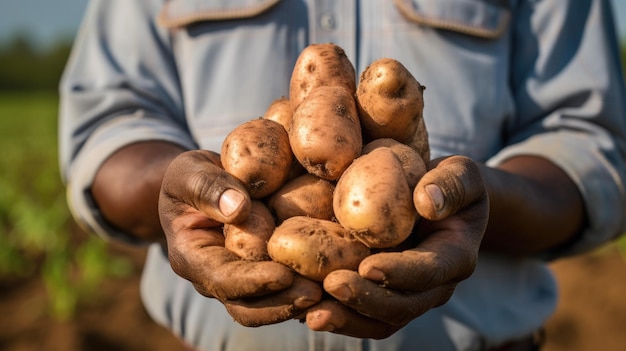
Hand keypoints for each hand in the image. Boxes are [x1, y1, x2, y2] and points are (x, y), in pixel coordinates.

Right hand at [159, 150, 321, 326]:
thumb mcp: (190, 171)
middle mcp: (216, 279)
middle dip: (282, 303)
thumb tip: (239, 209)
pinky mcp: (263, 274)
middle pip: (248, 306)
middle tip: (317, 293)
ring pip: (269, 305)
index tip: (284, 275)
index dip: (253, 282)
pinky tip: (336, 279)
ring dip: (300, 302)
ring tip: (331, 292)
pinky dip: (309, 287)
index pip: (222, 280)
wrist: (203, 186)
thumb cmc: (192, 176)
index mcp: (192, 258)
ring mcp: (241, 281)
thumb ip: (208, 187)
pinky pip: (286, 290)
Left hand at [305, 155, 487, 338]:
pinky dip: (337, 317)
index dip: (399, 272)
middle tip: (330, 286)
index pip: (428, 271)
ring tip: (310, 316)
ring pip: (380, 321)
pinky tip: (303, 312)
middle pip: (401, 307)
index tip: (367, 266)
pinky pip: (362, 317)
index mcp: (455, 257)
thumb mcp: (462, 172)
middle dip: (365, 300)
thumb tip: (426, 202)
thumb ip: (452, 184)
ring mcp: (408, 296)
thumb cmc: (447, 181)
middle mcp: (434, 287)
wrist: (435, 201)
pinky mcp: (384, 297)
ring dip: (346, 320)